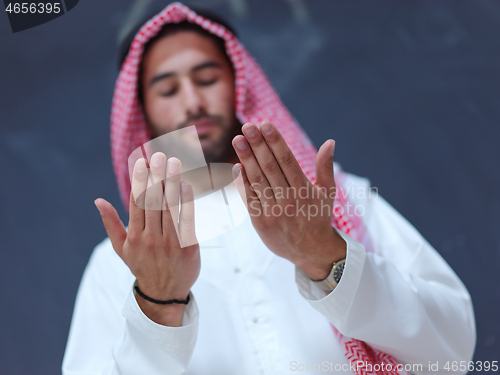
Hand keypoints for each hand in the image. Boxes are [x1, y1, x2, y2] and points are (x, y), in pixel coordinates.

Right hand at [94, 153, 199, 325]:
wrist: (165, 293)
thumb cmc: (142, 265)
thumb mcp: (121, 248)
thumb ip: (111, 223)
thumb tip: (98, 200)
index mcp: (135, 236)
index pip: (136, 202)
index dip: (139, 180)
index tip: (142, 161)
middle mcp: (151, 238)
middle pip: (153, 201)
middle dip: (156, 176)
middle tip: (159, 155)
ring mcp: (170, 243)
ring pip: (170, 208)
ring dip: (172, 183)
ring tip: (174, 163)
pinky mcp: (188, 247)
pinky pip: (187, 220)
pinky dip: (187, 202)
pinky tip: (187, 185)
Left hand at [231, 121, 345, 280]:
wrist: (311, 251)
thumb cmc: (318, 216)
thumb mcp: (327, 193)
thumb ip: (325, 167)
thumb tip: (330, 142)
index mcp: (305, 190)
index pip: (287, 161)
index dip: (276, 142)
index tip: (265, 124)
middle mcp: (289, 200)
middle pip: (270, 168)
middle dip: (258, 145)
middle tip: (248, 126)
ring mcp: (274, 212)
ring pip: (258, 181)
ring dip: (246, 159)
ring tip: (238, 140)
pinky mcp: (260, 222)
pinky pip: (249, 198)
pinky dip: (242, 182)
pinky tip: (236, 165)